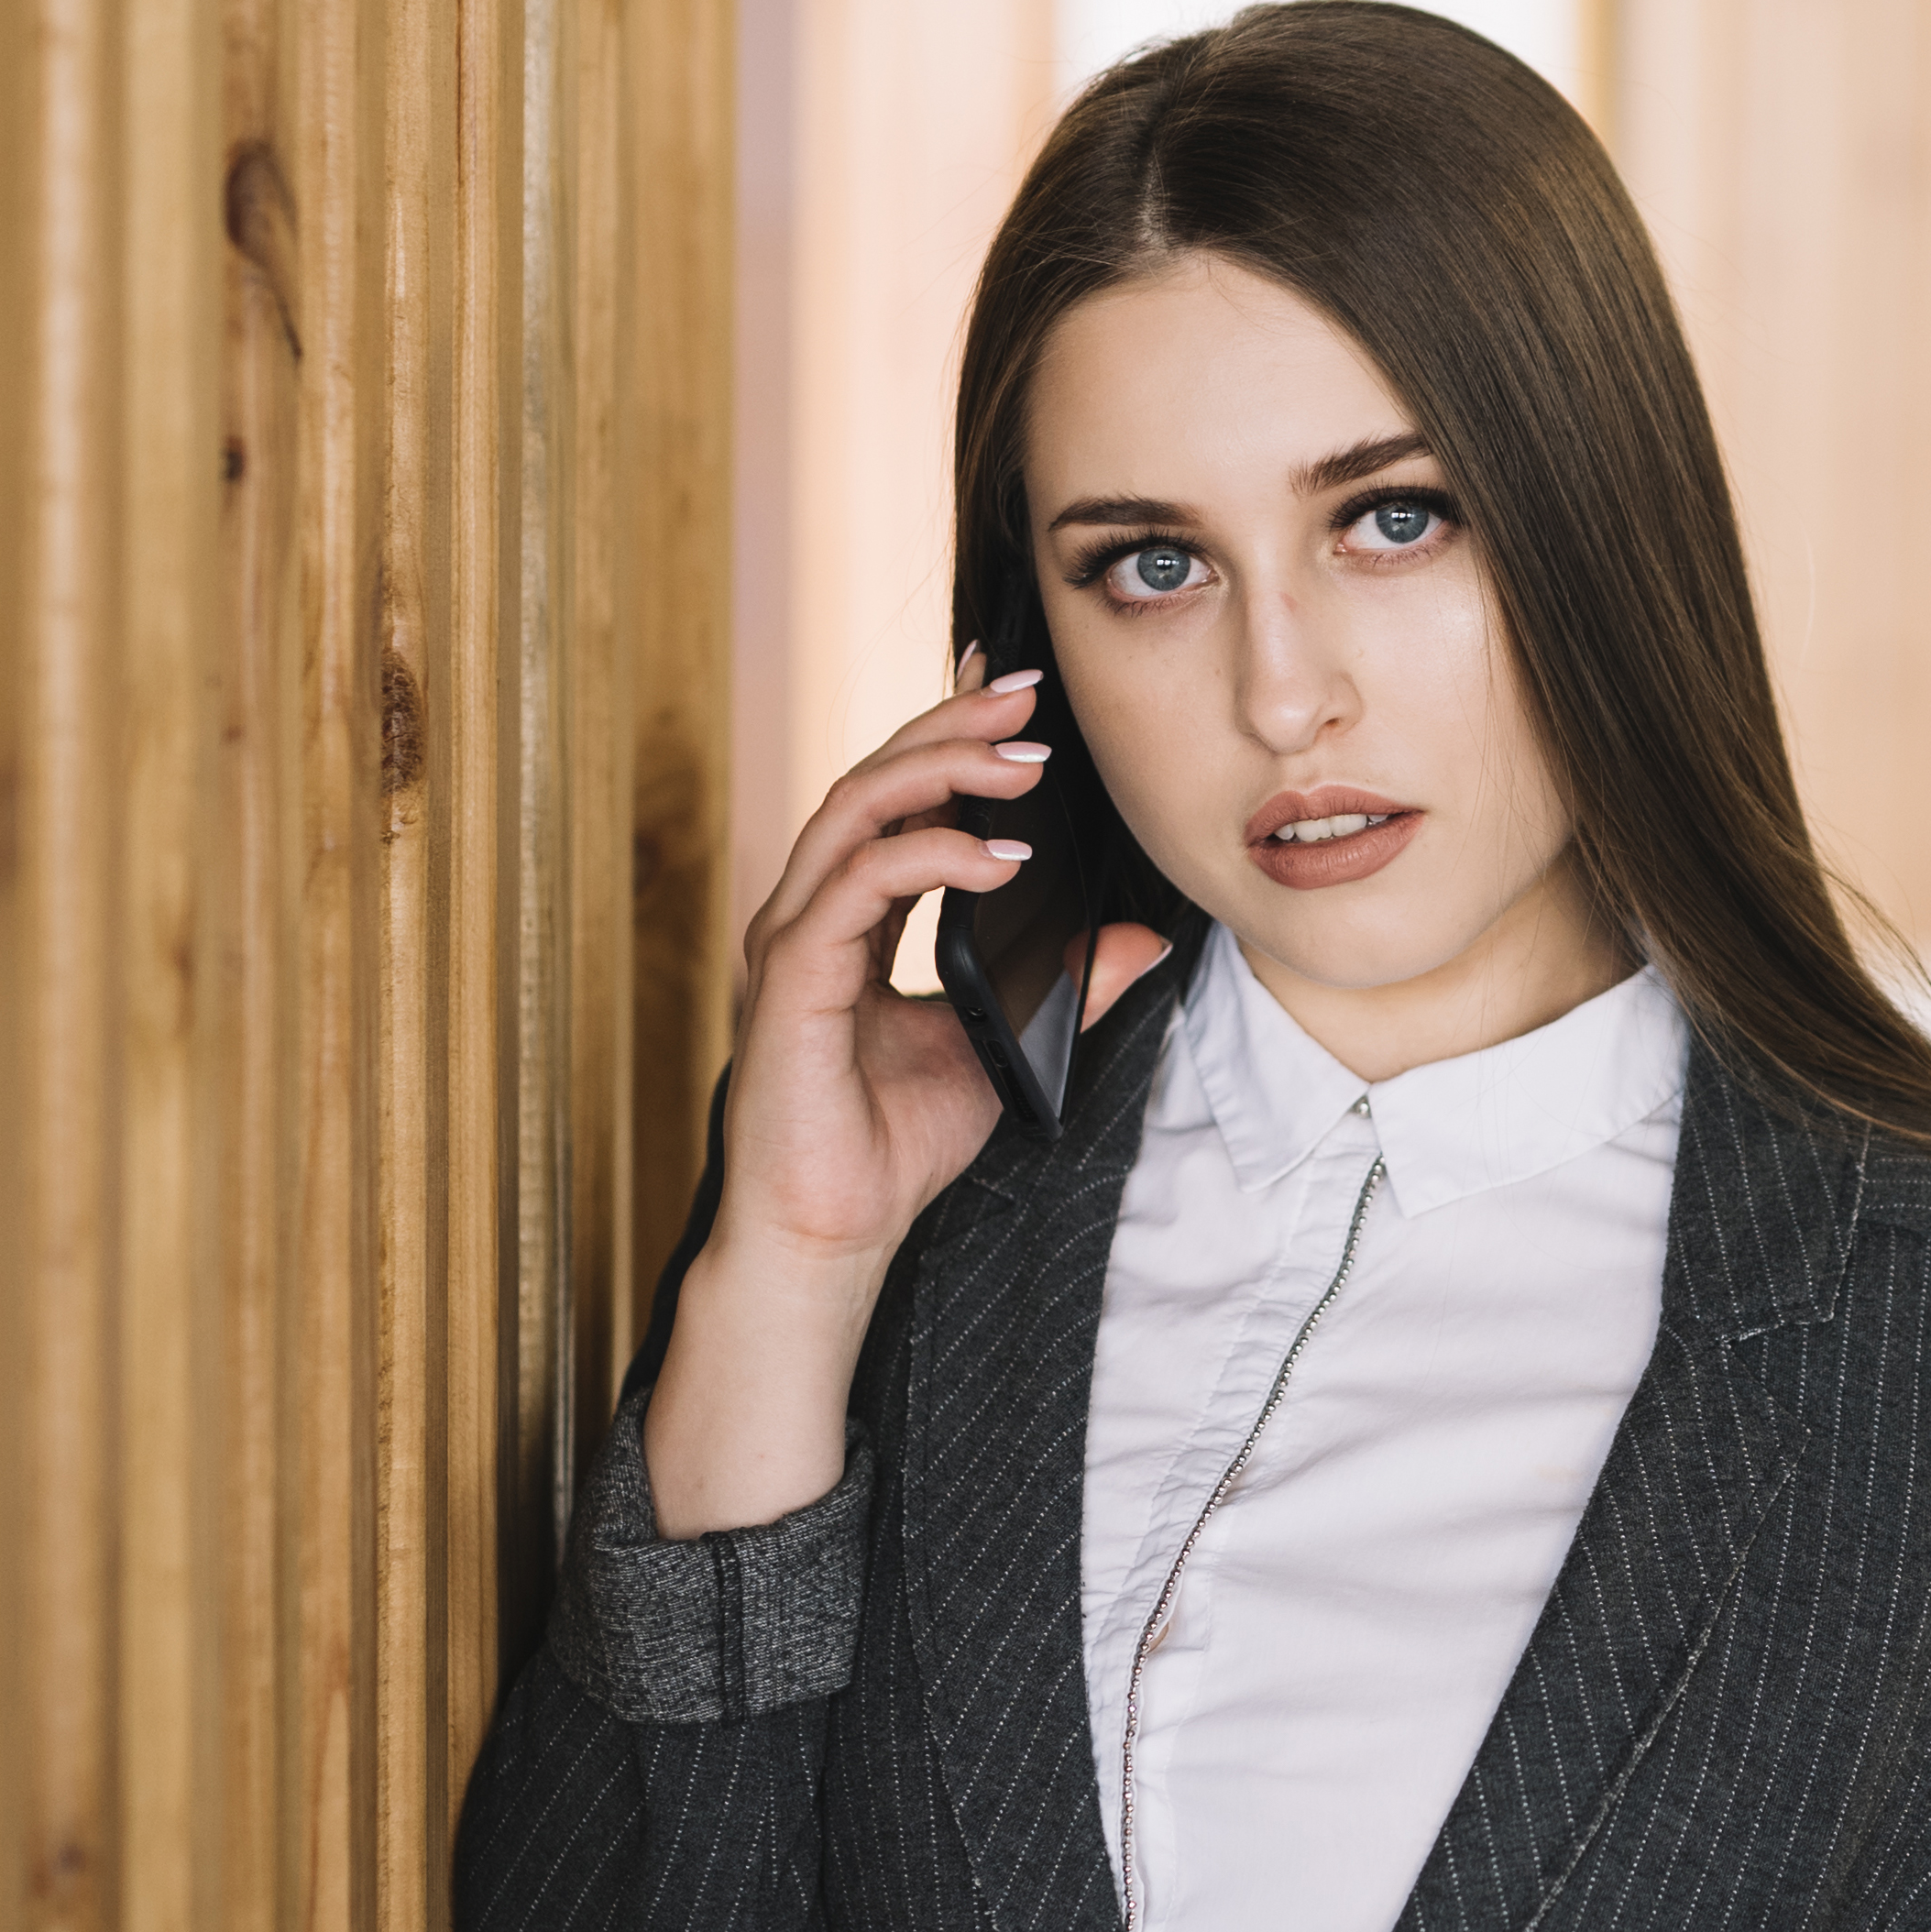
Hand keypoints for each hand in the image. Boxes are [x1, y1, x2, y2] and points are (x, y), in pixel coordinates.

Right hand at [644, 650, 1167, 1532]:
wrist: (830, 1234)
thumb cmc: (891, 1147)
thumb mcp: (1002, 1048)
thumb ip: (1063, 988)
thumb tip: (1140, 940)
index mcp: (846, 922)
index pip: (892, 802)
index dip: (949, 742)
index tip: (1020, 704)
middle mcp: (808, 916)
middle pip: (868, 780)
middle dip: (949, 728)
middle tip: (1028, 697)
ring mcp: (790, 942)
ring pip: (854, 811)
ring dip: (941, 771)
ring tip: (1024, 761)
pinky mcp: (790, 980)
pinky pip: (858, 887)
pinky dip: (931, 856)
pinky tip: (1002, 857)